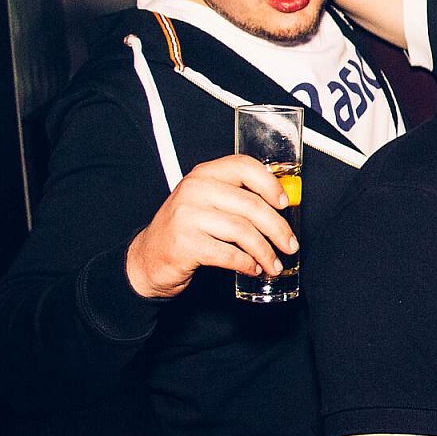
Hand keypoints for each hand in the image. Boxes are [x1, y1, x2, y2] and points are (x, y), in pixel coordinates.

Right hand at [125, 155, 296, 298]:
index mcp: (204, 174)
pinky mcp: (185, 244)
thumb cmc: (185, 229)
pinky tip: (252, 268)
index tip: (285, 204)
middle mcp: (195, 189)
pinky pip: (228, 254)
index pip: (245, 167)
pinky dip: (246, 263)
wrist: (147, 258)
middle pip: (251, 205)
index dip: (270, 185)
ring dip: (265, 251)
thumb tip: (282, 205)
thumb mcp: (207, 202)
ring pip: (243, 231)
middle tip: (290, 245)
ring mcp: (188, 216)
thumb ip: (237, 197)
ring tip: (273, 264)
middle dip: (277, 229)